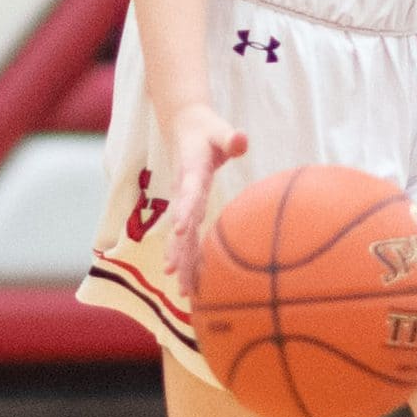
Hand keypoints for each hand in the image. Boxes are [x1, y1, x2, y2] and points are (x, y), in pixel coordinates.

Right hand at [163, 103, 248, 297]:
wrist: (184, 127)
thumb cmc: (207, 130)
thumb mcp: (219, 130)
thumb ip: (230, 138)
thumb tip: (241, 140)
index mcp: (191, 173)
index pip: (188, 195)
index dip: (184, 213)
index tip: (180, 232)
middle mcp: (183, 192)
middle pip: (179, 225)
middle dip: (178, 251)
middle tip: (175, 275)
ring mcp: (183, 202)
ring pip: (179, 237)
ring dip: (180, 263)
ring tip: (182, 290)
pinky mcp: (186, 208)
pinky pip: (185, 238)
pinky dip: (186, 259)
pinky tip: (190, 284)